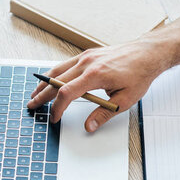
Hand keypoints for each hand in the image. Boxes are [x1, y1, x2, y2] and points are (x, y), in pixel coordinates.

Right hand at [27, 37, 168, 131]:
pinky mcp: (87, 54)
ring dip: (44, 83)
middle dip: (42, 96)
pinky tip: (49, 82)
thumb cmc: (139, 74)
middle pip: (56, 81)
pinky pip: (65, 65)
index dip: (57, 108)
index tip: (54, 118)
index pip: (67, 93)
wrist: (147, 53)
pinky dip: (54, 74)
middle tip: (32, 106)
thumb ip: (104, 114)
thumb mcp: (125, 100)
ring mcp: (85, 57)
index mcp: (95, 75)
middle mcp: (87, 63)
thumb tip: (89, 127)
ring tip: (35, 94)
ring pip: (57, 70)